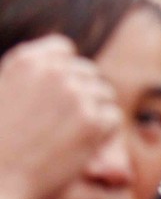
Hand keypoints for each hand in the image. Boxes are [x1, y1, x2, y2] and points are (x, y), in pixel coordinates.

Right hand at [0, 35, 120, 198]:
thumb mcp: (3, 96)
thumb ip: (32, 79)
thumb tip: (66, 68)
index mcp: (26, 61)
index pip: (64, 50)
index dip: (65, 73)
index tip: (55, 96)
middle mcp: (54, 72)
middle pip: (88, 73)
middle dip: (81, 96)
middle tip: (60, 126)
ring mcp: (76, 95)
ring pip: (104, 94)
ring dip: (93, 113)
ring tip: (64, 139)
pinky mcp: (94, 120)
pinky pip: (113, 117)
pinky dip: (103, 133)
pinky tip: (79, 148)